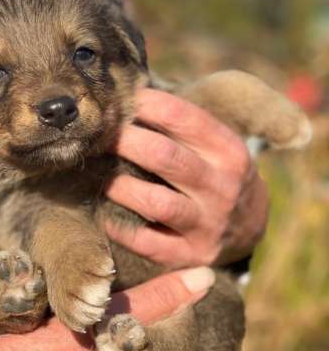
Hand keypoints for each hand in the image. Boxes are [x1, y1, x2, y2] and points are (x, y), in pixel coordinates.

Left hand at [106, 88, 267, 266]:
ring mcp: (206, 225)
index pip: (187, 119)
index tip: (124, 100)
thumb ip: (185, 125)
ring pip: (155, 202)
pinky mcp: (188, 255)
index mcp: (230, 152)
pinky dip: (120, 228)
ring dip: (120, 185)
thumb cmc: (219, 173)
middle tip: (101, 135)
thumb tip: (131, 95)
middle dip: (126, 141)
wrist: (250, 228)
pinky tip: (104, 213)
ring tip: (102, 175)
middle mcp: (222, 188)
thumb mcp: (219, 146)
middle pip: (165, 157)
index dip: (149, 105)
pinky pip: (146, 242)